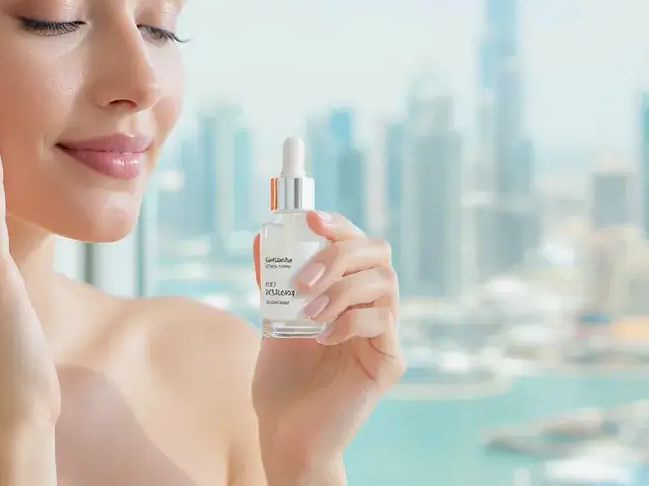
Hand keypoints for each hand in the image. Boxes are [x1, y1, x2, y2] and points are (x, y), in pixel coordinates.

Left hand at [251, 211, 404, 475]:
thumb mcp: (272, 318)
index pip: (357, 242)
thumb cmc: (282, 376)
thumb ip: (272, 281)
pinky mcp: (389, 361)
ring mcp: (385, 333)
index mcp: (349, 290)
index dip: (339, 224)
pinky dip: (349, 321)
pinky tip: (322, 337)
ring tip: (308, 312)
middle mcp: (373, 306)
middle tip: (304, 279)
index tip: (311, 219)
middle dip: (339, 254)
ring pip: (384, 283)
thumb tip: (258, 239)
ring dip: (341, 289)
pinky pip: (382, 323)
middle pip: (379, 254)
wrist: (284, 429)